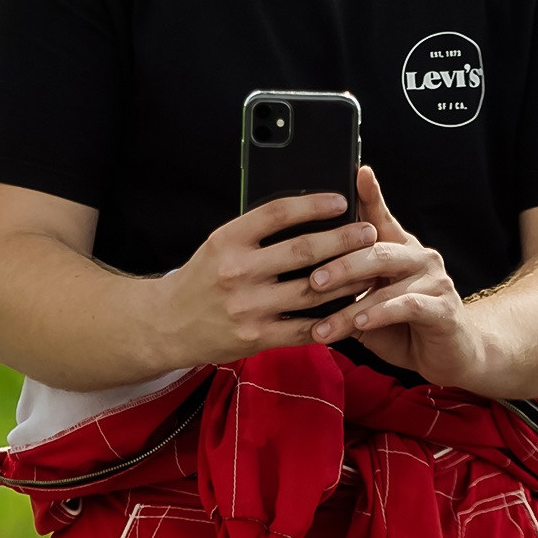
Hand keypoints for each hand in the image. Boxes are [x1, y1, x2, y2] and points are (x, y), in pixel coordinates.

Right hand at [150, 192, 379, 366]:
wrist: (167, 325)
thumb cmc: (201, 279)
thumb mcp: (219, 245)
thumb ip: (256, 233)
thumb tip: (308, 215)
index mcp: (227, 240)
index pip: (277, 213)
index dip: (312, 204)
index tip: (340, 200)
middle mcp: (237, 272)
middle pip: (302, 251)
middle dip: (342, 240)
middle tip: (368, 232)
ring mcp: (249, 307)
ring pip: (312, 290)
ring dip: (348, 279)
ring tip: (370, 268)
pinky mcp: (257, 337)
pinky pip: (306, 327)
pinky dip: (333, 319)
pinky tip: (352, 308)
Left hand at [302, 166, 494, 392]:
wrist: (451, 354)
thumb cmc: (402, 326)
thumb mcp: (368, 303)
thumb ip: (346, 288)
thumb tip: (301, 281)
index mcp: (399, 248)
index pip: (381, 216)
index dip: (371, 194)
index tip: (358, 172)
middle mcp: (419, 256)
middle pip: (376, 249)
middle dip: (341, 264)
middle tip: (313, 280)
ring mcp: (435, 281)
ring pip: (387, 283)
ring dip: (351, 305)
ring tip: (325, 322)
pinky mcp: (444, 308)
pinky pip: (407, 306)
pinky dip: (380, 314)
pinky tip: (360, 324)